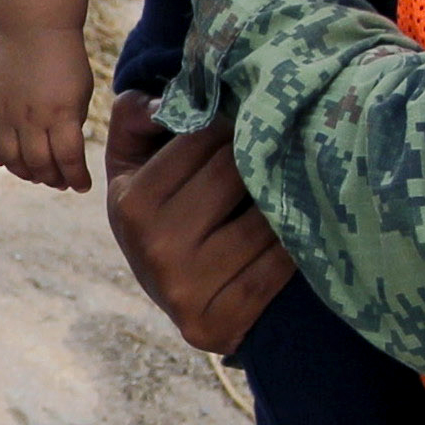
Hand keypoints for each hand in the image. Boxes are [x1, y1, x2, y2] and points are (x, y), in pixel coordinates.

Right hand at [0, 31, 99, 190]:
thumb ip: (71, 125)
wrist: (34, 28)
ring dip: (24, 172)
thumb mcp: (81, 94)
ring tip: (35, 172)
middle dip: (52, 179)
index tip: (81, 185)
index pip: (68, 159)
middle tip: (59, 181)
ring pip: (10, 159)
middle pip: (38, 164)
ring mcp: (6, 112)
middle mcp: (31, 116)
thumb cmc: (65, 61)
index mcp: (61, 113)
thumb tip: (62, 155)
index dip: (76, 178)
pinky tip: (4, 159)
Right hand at [103, 94, 300, 355]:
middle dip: (257, 158)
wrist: (171, 290)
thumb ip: (136, 115)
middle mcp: (155, 247)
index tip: (241, 128)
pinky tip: (289, 237)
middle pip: (235, 172)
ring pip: (264, 220)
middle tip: (269, 157)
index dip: (231, 125)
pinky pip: (279, 266)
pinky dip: (293, 247)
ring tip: (280, 196)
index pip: (204, 136)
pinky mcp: (219, 323)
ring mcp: (186, 289)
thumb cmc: (158, 210)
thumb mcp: (132, 160)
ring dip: (281, 202)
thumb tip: (166, 102)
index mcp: (132, 203)